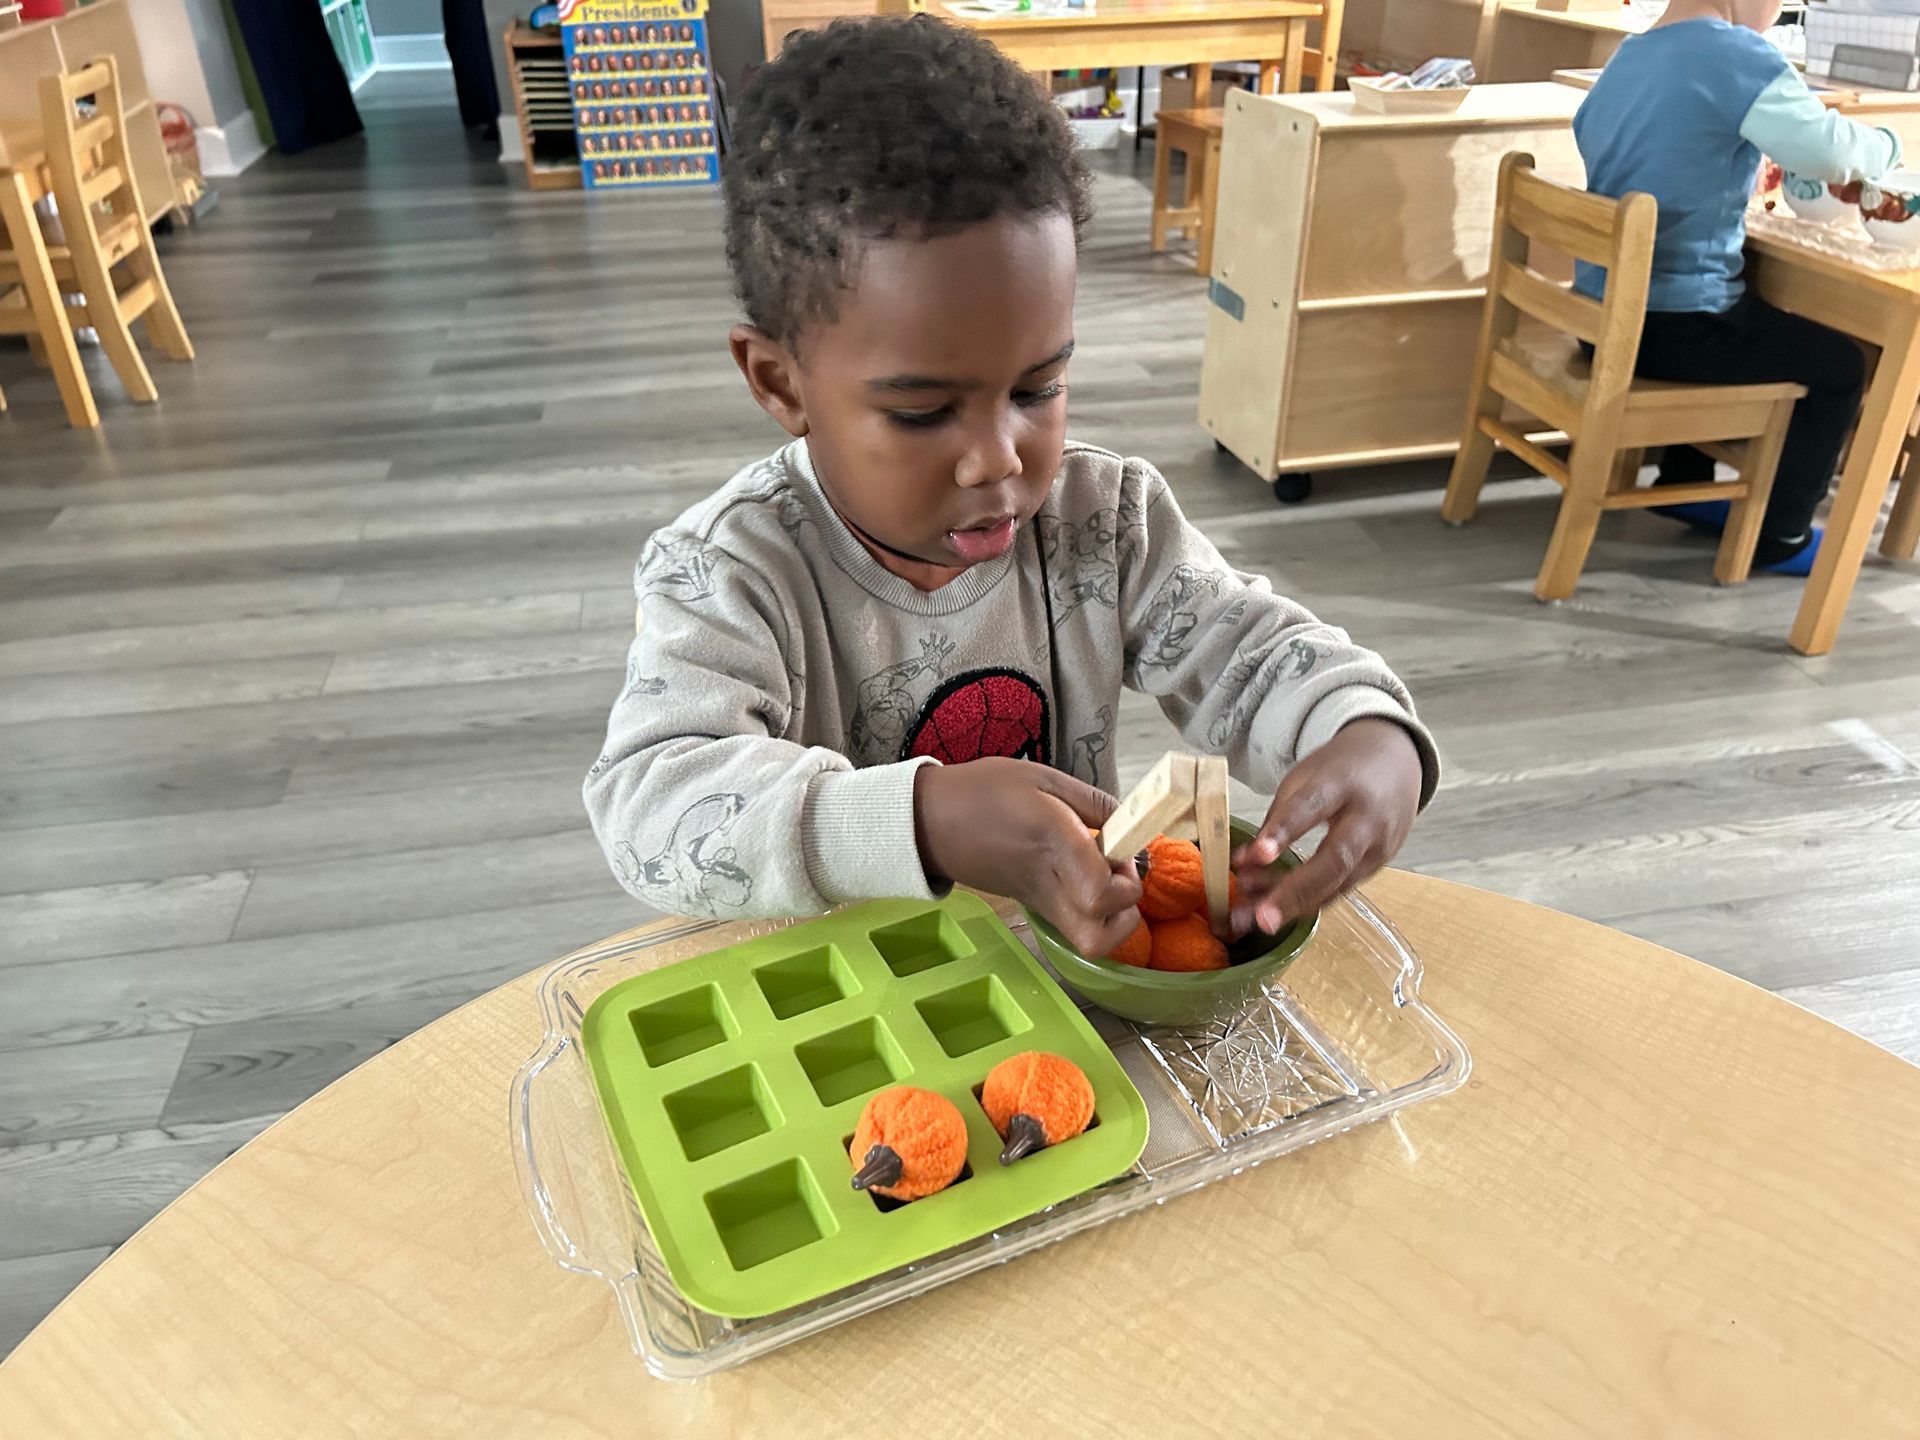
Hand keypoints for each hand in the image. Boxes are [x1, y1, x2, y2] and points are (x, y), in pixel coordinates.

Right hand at [915, 758, 1142, 957]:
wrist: (930, 821)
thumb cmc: (984, 792)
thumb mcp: (1043, 777)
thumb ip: (1092, 801)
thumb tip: (1126, 823)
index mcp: (1053, 843)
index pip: (1101, 890)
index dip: (1125, 874)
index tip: (1120, 845)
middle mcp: (1049, 883)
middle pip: (1100, 936)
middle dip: (1126, 908)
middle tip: (1117, 871)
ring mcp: (1039, 902)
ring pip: (1090, 943)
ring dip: (1112, 921)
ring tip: (1105, 882)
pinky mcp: (1032, 907)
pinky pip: (1074, 929)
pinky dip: (1093, 916)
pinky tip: (1084, 879)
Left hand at [1232, 718, 1422, 934]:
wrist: (1398, 760)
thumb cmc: (1342, 769)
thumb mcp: (1305, 778)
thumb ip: (1278, 819)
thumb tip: (1245, 862)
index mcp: (1342, 783)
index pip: (1311, 807)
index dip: (1284, 831)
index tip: (1257, 855)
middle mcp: (1366, 817)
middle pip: (1336, 859)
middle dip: (1296, 890)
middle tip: (1263, 917)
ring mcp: (1379, 846)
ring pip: (1338, 884)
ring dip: (1295, 905)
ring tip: (1253, 917)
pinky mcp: (1379, 866)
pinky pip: (1341, 890)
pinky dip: (1308, 902)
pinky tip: (1277, 908)